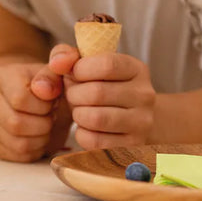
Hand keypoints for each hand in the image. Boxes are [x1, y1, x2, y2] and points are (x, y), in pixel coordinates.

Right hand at [0, 60, 73, 162]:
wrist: (26, 90)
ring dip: (40, 140)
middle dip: (43, 125)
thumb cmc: (46, 82)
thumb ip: (60, 65)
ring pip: (17, 144)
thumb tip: (45, 89)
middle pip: (16, 124)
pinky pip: (15, 156)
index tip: (52, 101)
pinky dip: (33, 151)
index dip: (44, 105)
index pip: (20, 99)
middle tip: (51, 116)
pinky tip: (37, 137)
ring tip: (45, 127)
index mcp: (3, 76)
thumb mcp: (56, 70)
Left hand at [41, 43, 155, 149]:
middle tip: (73, 95)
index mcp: (136, 69)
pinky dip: (82, 134)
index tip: (75, 74)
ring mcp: (142, 122)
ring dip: (78, 114)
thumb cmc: (96, 84)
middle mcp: (145, 95)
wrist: (124, 117)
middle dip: (74, 94)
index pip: (107, 65)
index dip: (81, 69)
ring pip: (96, 119)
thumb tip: (56, 64)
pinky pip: (95, 141)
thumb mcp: (82, 63)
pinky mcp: (133, 145)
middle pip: (97, 93)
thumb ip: (64, 55)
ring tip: (80, 110)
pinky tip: (87, 127)